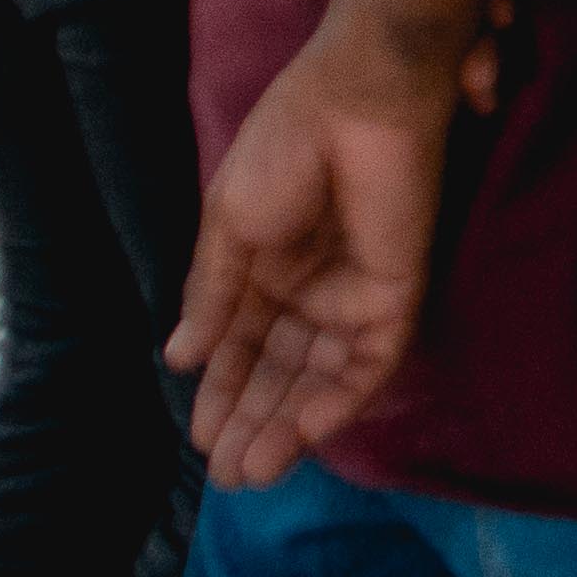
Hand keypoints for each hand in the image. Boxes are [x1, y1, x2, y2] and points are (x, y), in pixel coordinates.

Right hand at [168, 3, 460, 484]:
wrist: (356, 99)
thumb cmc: (286, 144)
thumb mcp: (229, 222)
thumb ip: (212, 293)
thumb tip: (180, 359)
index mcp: (265, 267)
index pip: (241, 346)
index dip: (221, 392)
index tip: (198, 438)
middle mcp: (310, 288)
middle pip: (279, 371)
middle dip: (251, 421)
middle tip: (223, 476)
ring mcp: (355, 292)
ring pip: (320, 378)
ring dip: (287, 424)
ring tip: (252, 470)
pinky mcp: (396, 293)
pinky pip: (370, 361)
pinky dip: (339, 400)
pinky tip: (303, 433)